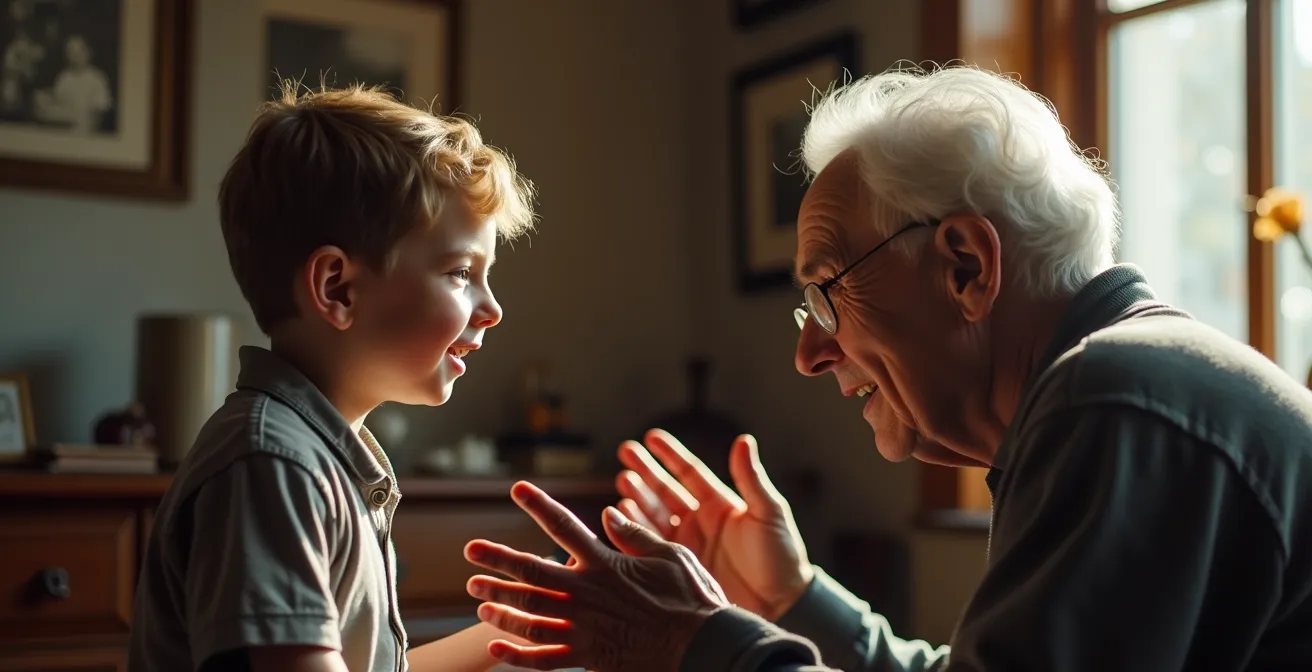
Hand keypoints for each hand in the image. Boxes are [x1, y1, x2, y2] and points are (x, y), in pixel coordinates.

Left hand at [464, 481, 728, 670]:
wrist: (702, 647)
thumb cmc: (693, 600)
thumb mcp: (670, 555)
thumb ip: (635, 536)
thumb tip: (608, 514)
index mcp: (605, 562)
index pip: (564, 526)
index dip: (538, 505)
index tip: (517, 489)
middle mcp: (586, 592)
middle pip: (532, 572)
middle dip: (499, 560)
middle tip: (471, 551)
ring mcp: (584, 627)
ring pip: (530, 615)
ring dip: (501, 604)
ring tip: (479, 597)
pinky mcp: (588, 657)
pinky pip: (544, 659)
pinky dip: (517, 656)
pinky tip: (496, 650)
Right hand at [616, 429, 812, 620]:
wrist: (782, 603)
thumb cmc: (782, 555)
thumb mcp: (769, 513)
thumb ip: (751, 478)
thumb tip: (744, 440)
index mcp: (721, 503)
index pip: (689, 472)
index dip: (670, 454)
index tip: (651, 437)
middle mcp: (701, 520)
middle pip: (666, 489)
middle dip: (645, 470)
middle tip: (625, 451)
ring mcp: (690, 543)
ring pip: (655, 514)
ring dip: (638, 498)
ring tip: (623, 481)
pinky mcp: (681, 566)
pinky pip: (652, 544)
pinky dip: (636, 530)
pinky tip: (623, 517)